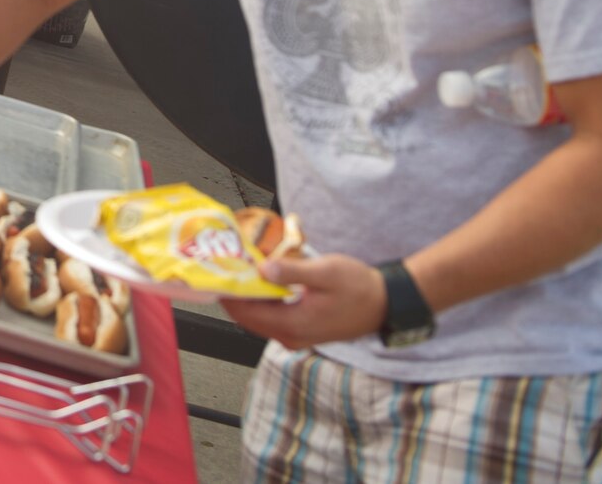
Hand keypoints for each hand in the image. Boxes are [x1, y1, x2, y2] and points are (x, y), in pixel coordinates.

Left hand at [219, 254, 387, 350]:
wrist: (384, 304)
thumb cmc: (359, 288)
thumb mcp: (326, 273)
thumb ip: (292, 272)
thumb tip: (263, 270)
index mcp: (293, 325)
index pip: (245, 313)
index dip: (227, 292)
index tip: (216, 270)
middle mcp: (290, 335)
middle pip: (246, 317)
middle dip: (233, 292)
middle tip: (223, 265)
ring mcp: (295, 335)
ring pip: (257, 317)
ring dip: (245, 295)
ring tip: (238, 269)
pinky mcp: (300, 329)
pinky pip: (269, 316)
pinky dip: (260, 299)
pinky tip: (259, 280)